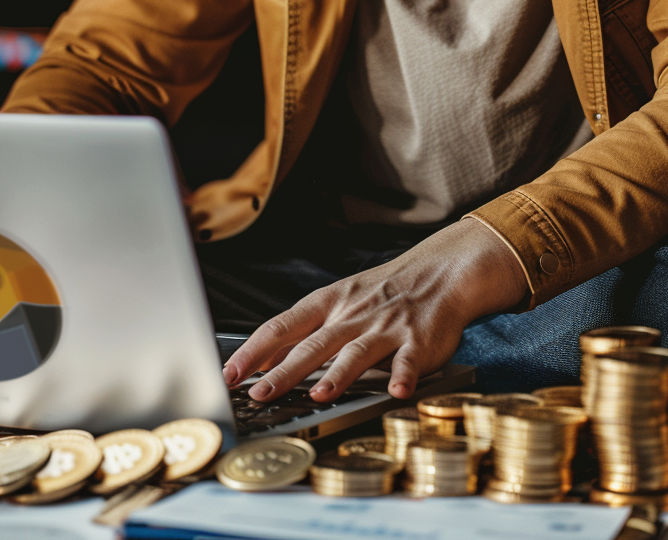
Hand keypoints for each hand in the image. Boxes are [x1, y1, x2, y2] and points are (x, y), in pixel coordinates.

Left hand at [222, 218, 527, 401]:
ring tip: (320, 395)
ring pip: (357, 352)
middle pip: (313, 344)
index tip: (229, 373)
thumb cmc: (380, 293)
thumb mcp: (337, 302)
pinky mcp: (417, 342)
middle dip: (285, 371)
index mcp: (328, 304)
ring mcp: (385, 328)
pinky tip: (396, 392)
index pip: (282, 326)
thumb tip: (259, 360)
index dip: (254, 350)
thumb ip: (302, 332)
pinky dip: (402, 376)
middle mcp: (352, 315)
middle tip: (260, 393)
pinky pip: (408, 361)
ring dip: (338, 373)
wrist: (438, 273)